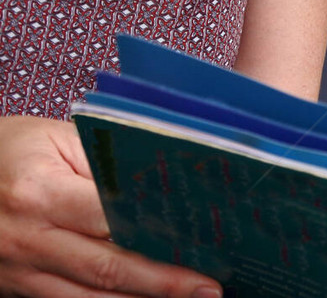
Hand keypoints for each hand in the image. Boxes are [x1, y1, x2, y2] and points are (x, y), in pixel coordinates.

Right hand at [0, 115, 222, 297]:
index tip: (203, 244)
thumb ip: (107, 167)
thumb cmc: (12, 148)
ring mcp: (17, 270)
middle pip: (107, 268)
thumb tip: (165, 192)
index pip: (112, 220)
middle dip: (164, 282)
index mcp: (39, 193)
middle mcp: (27, 238)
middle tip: (210, 288)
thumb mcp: (56, 140)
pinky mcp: (15, 287)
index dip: (160, 235)